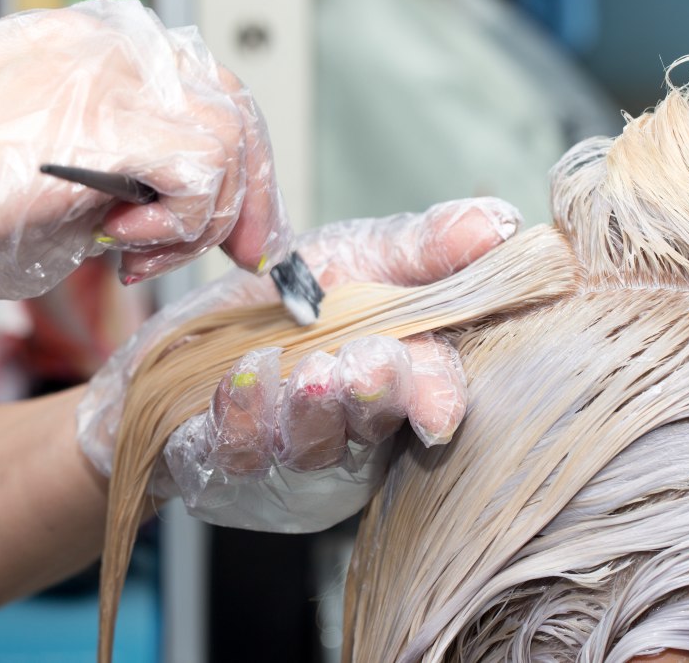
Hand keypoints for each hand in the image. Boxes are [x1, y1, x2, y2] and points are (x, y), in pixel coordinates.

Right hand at [0, 0, 288, 334]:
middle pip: (235, 110)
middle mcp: (113, 50)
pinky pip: (199, 174)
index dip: (239, 161)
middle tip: (243, 252)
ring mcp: (111, 79)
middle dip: (250, 194)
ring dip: (197, 222)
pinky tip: (122, 244)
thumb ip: (114, 171)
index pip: (207, 90)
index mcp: (97, 49)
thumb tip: (168, 210)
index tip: (240, 222)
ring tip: (136, 255)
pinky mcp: (104, 123)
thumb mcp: (44, 167)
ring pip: (226, 144)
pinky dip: (178, 225)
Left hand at [77, 197, 519, 530]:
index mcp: (399, 376)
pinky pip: (235, 452)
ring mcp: (290, 454)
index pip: (432, 394)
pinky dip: (241, 416)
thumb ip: (425, 246)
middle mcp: (352, 428)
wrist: (190, 338)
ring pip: (310, 446)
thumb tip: (498, 223)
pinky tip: (241, 377)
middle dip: (374, 397)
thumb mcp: (360, 256)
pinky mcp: (228, 466)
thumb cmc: (294, 301)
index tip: (439, 409)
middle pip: (373, 423)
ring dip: (311, 410)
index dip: (437, 398)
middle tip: (366, 366)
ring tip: (309, 371)